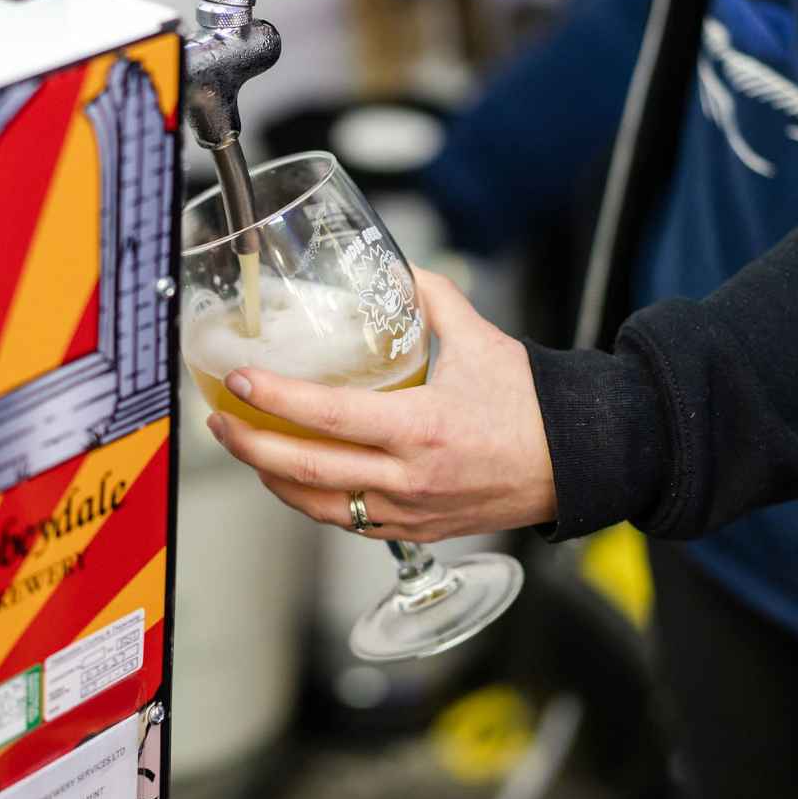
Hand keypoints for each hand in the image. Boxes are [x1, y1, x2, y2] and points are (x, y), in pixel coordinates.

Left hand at [205, 268, 558, 540]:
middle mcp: (410, 478)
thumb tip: (401, 269)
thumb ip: (435, 300)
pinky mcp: (415, 529)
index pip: (329, 417)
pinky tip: (294, 478)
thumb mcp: (483, 343)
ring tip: (245, 449)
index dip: (276, 399)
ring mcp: (410, 511)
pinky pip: (347, 523)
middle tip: (219, 423)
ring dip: (273, 478)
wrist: (578, 465)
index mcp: (423, 429)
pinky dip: (313, 501)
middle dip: (251, 447)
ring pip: (319, 505)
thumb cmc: (534, 408)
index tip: (242, 379)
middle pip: (307, 470)